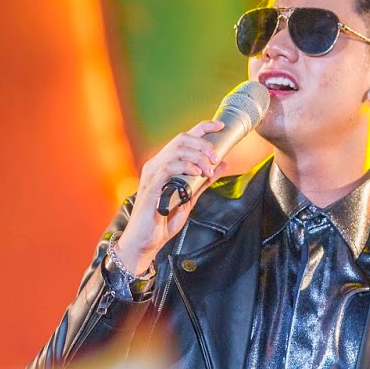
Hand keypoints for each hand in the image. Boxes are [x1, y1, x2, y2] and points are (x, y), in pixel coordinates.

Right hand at [113, 120, 225, 273]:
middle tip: (216, 158)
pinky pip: (169, 167)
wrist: (146, 242)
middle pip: (181, 139)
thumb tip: (223, 165)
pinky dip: (186, 167)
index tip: (220, 126)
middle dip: (203, 144)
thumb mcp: (190, 198)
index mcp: (164, 164)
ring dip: (198, 157)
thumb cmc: (163, 221)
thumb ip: (204, 181)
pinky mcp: (151, 185)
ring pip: (177, 150)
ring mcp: (152, 174)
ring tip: (208, 170)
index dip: (203, 128)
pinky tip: (198, 174)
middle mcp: (156, 164)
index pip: (184, 138)